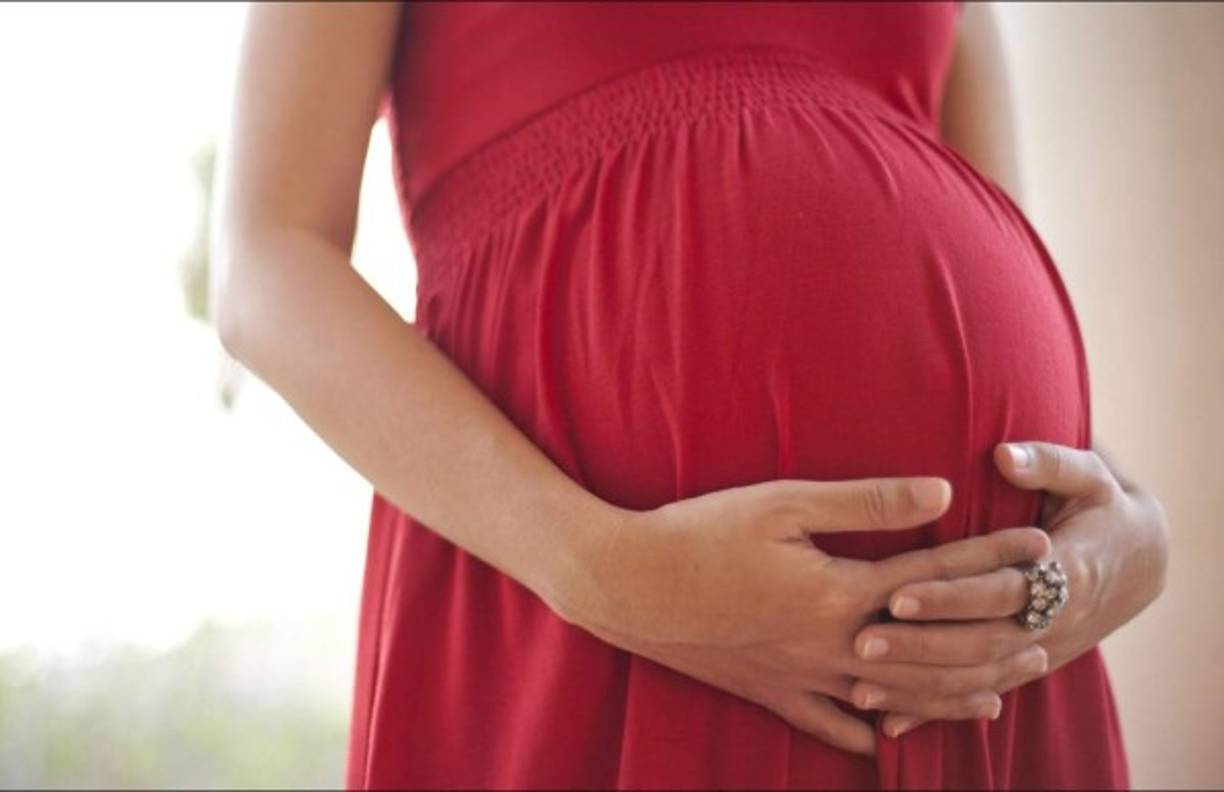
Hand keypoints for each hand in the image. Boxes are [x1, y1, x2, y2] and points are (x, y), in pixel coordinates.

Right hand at [557, 475, 1050, 755]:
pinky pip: (829, 722)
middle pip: (934, 649)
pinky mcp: (769, 690)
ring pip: (896, 696)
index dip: (992, 559)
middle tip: (1044, 630)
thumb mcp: (781, 503)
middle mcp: (833, 643)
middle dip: (995, 639)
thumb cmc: (700, 533)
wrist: (627, 584)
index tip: (1038, 547)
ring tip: (1001, 692)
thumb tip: (939, 494)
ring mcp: (802, 676)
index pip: (937, 574)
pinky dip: (867, 730)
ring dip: (954, 693)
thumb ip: (864, 503)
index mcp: (840, 591)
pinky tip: (887, 739)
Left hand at [846, 441, 1169, 738]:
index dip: (950, 596)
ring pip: (977, 681)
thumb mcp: (1090, 477)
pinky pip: (979, 696)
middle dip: (920, 647)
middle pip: (981, 644)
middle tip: (861, 643)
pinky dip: (936, 711)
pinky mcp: (1025, 667)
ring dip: (921, 688)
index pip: (999, 590)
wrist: (1140, 561)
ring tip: (861, 687)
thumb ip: (1048, 463)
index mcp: (1064, 573)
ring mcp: (1039, 651)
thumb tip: (1004, 454)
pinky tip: (891, 725)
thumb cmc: (1103, 507)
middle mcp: (1051, 622)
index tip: (897, 593)